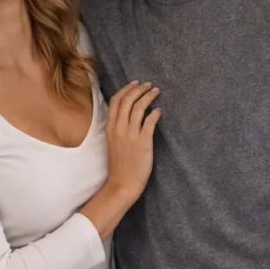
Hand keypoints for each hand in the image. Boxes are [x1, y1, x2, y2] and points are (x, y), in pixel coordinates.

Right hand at [104, 80, 161, 201]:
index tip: (135, 84)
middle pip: (128, 100)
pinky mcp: (143, 142)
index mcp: (110, 127)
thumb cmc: (119, 165)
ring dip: (148, 96)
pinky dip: (155, 113)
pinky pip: (150, 121)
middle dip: (139, 89)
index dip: (126, 89)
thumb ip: (118, 128)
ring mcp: (131, 135)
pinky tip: (159, 111)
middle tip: (149, 85)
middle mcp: (119, 128)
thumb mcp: (113, 142)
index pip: (116, 101)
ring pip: (139, 107)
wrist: (122, 184)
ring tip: (156, 92)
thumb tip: (128, 115)